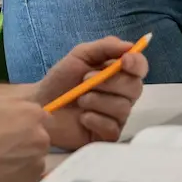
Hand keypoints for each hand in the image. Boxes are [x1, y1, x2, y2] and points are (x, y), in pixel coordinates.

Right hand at [0, 97, 52, 181]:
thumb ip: (14, 109)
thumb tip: (23, 118)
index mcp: (32, 113)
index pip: (42, 118)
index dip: (26, 125)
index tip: (12, 132)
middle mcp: (41, 137)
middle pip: (40, 139)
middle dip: (26, 143)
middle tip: (1, 149)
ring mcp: (37, 162)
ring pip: (34, 160)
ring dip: (23, 161)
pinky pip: (28, 179)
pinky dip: (17, 178)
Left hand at [27, 36, 149, 149]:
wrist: (41, 104)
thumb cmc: (62, 79)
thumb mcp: (80, 55)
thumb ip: (105, 47)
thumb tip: (130, 46)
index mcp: (119, 73)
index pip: (140, 67)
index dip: (136, 64)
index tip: (124, 61)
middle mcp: (123, 94)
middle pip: (135, 88)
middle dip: (109, 82)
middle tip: (85, 80)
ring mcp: (117, 116)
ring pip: (122, 107)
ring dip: (97, 100)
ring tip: (79, 99)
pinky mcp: (108, 135)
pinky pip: (112, 127)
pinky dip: (95, 119)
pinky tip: (82, 117)